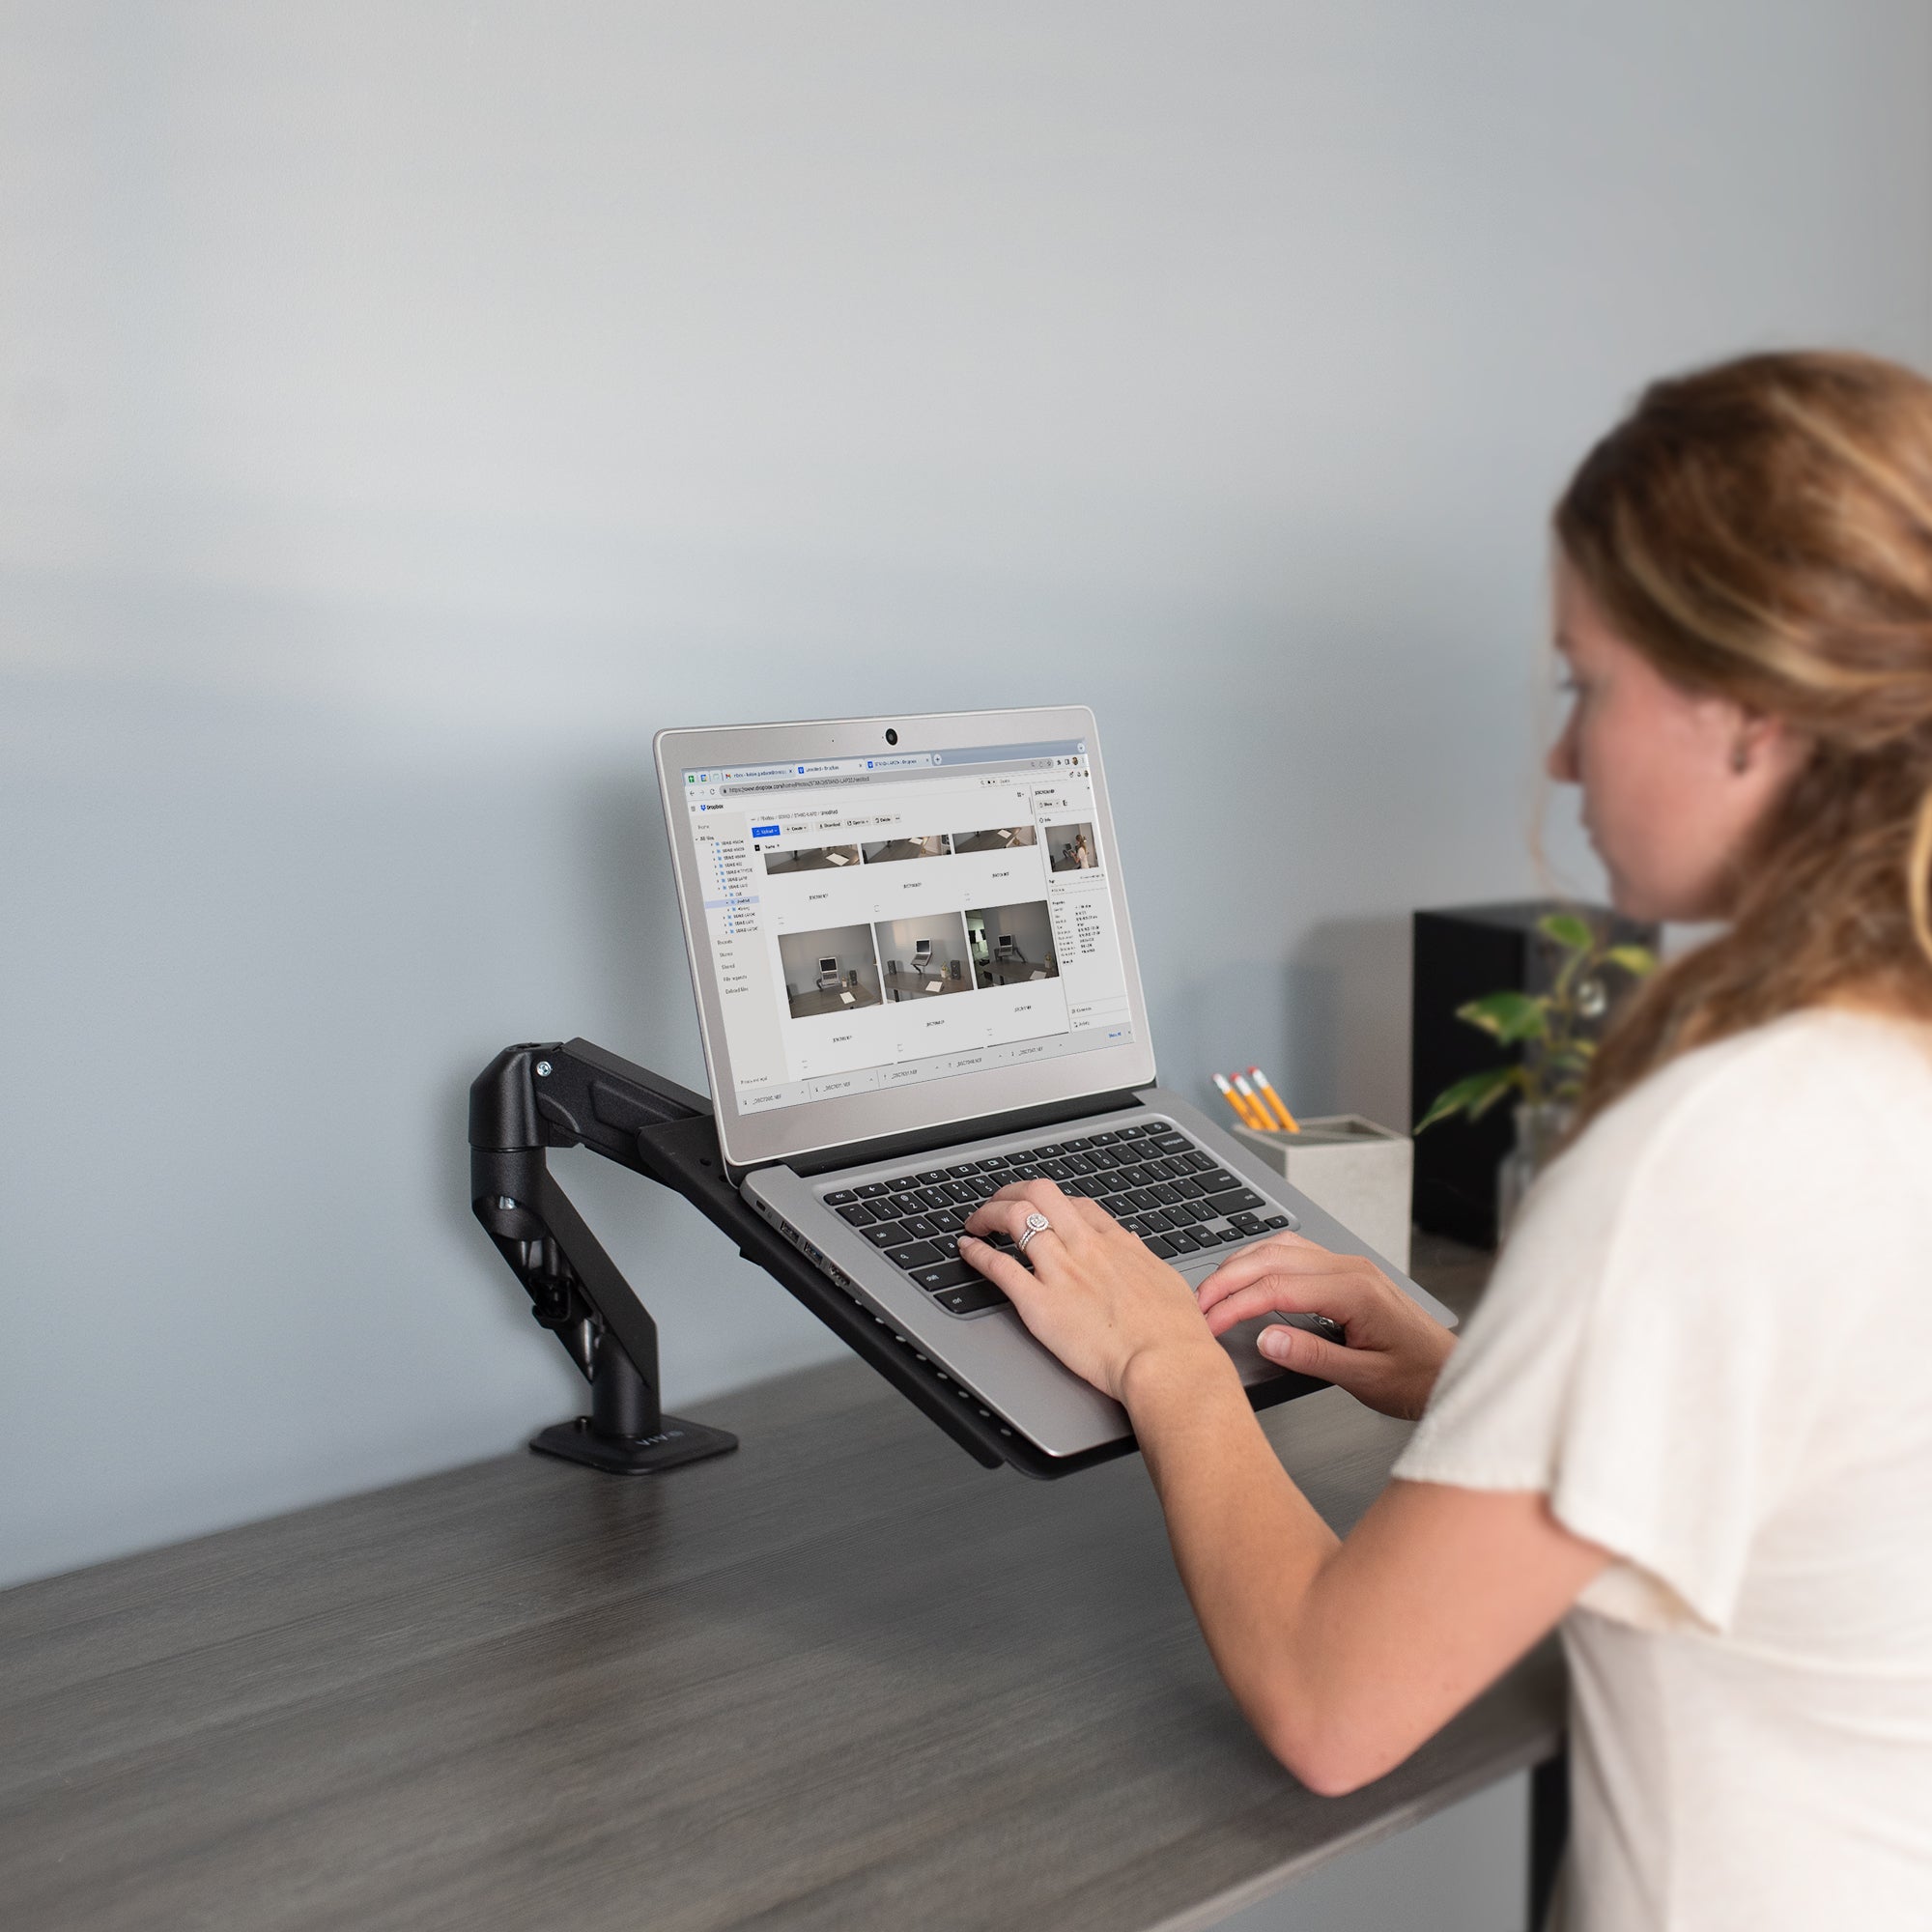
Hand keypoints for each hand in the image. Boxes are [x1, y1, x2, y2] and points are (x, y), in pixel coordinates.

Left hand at [959, 1180, 1229, 1403]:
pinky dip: (977, 1254)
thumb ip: (1143, 1258)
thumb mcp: (1167, 1280)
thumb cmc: (1175, 1333)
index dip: (1053, 1201)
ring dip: (988, 1214)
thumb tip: (1133, 1243)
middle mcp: (1085, 1248)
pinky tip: (968, 1250)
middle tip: (999, 1200)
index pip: (1076, 1204)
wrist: (1167, 1362)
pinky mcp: (1039, 1303)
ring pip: (1015, 1218)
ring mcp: (1061, 1272)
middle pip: (1041, 1194)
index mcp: (1116, 1244)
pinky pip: (999, 1266)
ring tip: (976, 1221)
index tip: (1041, 1207)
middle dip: (1014, 1191)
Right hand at [1195, 1232, 1454, 1420]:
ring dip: (1241, 1264)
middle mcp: (1350, 1269)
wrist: (1451, 1373)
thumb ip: (1313, 1356)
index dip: (1235, 1304)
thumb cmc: (1418, 1378)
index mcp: (1354, 1292)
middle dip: (1227, 1279)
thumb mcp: (1365, 1379)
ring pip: (1280, 1248)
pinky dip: (1262, 1261)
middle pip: (1272, 1258)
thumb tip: (1267, 1339)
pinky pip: (1295, 1254)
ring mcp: (1349, 1266)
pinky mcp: (1347, 1273)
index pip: (1277, 1288)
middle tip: (1197, 1304)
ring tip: (1213, 1291)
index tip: (1208, 1323)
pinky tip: (1248, 1276)